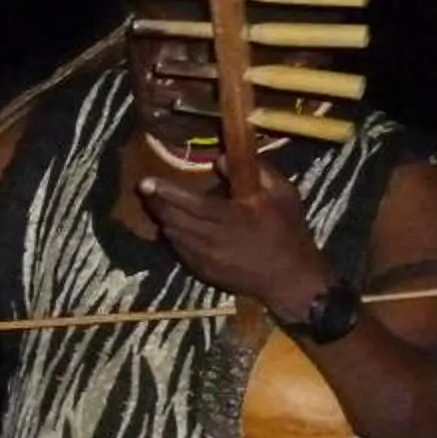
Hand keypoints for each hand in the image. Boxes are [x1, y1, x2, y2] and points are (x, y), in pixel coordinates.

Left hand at [137, 160, 332, 315]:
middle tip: (146, 189)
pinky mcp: (202, 271)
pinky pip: (179, 249)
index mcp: (233, 218)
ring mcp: (205, 258)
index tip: (146, 182)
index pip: (191, 204)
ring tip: (160, 203)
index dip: (166, 192)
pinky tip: (179, 225)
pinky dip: (175, 235)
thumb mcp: (282, 194)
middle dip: (156, 203)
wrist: (290, 278)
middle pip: (173, 219)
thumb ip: (253, 171)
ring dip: (165, 218)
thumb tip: (219, 159)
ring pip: (172, 235)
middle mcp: (213, 240)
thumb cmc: (288, 231)